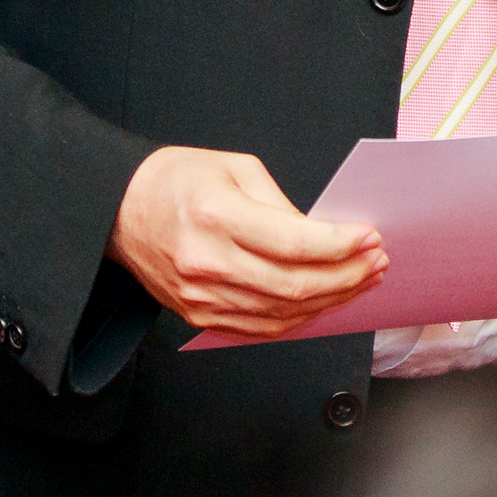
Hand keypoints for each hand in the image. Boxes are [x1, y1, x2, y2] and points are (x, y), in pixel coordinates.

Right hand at [106, 146, 388, 339]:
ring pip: (282, 314)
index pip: (294, 243)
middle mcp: (208, 262)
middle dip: (347, 277)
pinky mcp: (198, 315)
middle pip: (294, 286)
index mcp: (217, 216)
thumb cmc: (176, 180)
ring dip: (331, 301)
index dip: (340, 245)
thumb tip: (322, 236)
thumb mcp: (234, 168)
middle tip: (377, 263)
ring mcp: (202, 297)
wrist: (120, 210)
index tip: (369, 237)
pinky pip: (260, 328)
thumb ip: (280, 204)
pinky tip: (323, 302)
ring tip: (361, 282)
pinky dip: (298, 319)